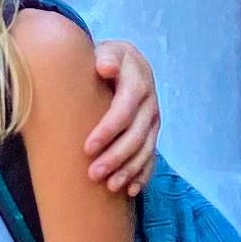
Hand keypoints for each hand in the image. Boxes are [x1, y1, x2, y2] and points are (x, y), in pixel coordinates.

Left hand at [86, 39, 161, 196]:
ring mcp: (153, 120)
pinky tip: (132, 190)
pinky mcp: (152, 133)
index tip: (87, 148)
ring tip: (110, 186)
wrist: (124, 61)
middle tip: (93, 174)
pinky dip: (143, 175)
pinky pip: (152, 157)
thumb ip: (105, 57)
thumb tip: (105, 66)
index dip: (108, 131)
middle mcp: (149, 103)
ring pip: (146, 149)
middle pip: (136, 135)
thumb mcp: (106, 50)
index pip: (124, 110)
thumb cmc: (105, 58)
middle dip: (116, 157)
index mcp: (137, 81)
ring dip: (129, 170)